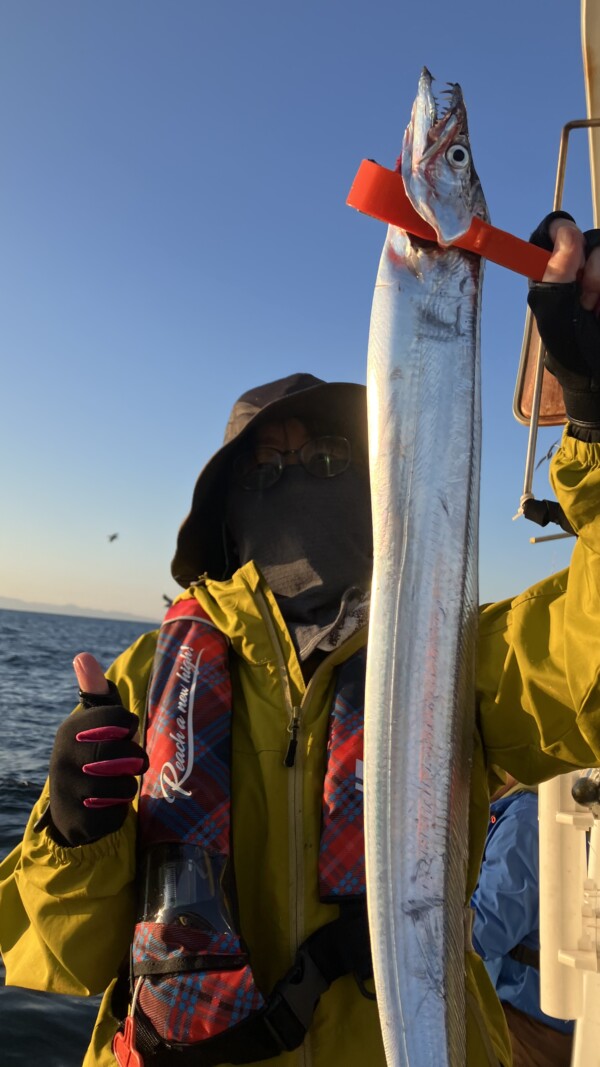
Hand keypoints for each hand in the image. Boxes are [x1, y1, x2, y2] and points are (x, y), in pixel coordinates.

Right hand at [47, 653, 147, 845]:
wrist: (69, 805)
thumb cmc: (92, 750)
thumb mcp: (94, 720)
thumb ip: (95, 690)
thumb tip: (83, 656)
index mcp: (69, 731)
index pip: (118, 719)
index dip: (129, 725)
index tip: (125, 729)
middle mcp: (63, 761)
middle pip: (125, 754)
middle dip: (135, 758)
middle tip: (131, 760)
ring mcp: (69, 794)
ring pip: (125, 788)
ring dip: (128, 786)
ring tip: (117, 782)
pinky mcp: (80, 823)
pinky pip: (119, 815)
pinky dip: (119, 810)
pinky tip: (106, 805)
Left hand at [527, 211, 599, 432]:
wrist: (599, 377)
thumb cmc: (573, 352)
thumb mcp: (554, 316)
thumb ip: (554, 276)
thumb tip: (566, 235)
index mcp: (552, 272)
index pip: (553, 231)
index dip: (560, 229)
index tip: (569, 242)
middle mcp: (579, 267)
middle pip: (590, 238)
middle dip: (590, 269)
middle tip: (585, 301)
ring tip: (598, 310)